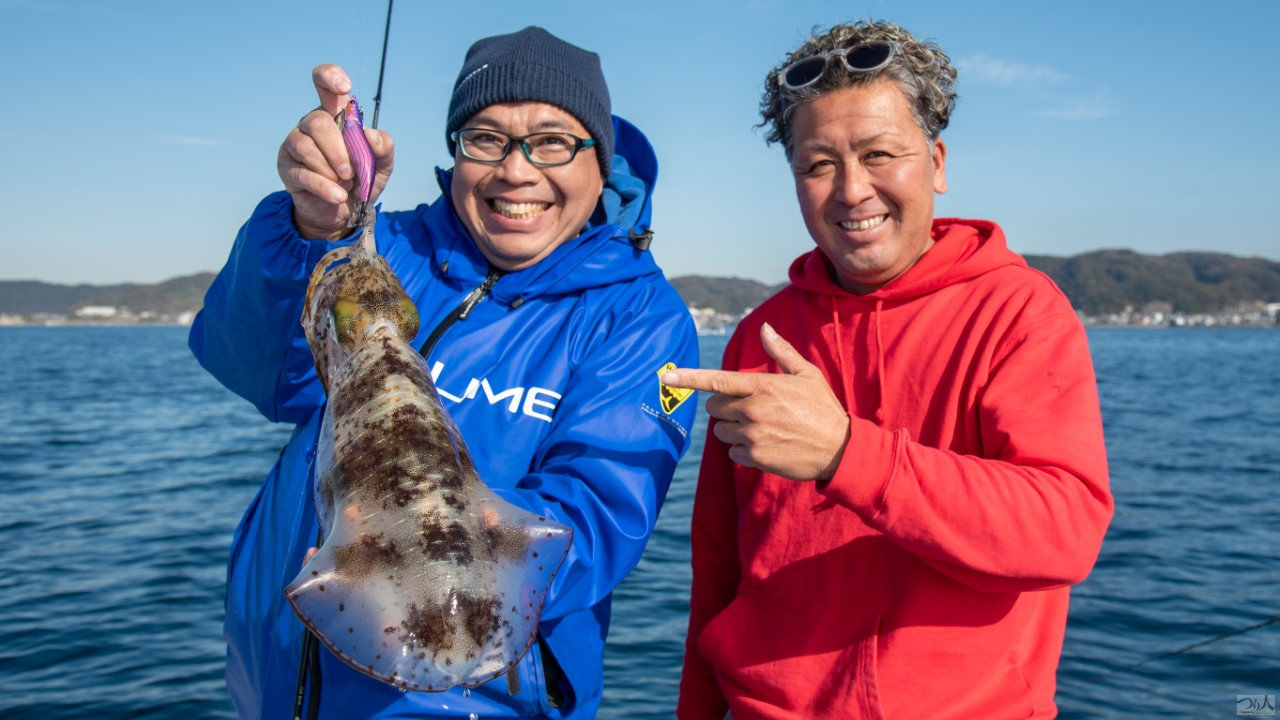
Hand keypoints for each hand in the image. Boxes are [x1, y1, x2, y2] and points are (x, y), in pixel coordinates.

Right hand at [278, 64, 394, 239]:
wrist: (346, 213)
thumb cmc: (361, 180)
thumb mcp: (382, 165)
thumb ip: (384, 147)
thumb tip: (370, 135)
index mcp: (335, 115)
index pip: (323, 81)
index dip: (330, 76)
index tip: (344, 88)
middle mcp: (311, 124)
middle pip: (318, 122)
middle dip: (338, 150)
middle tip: (351, 172)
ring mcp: (295, 144)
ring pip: (306, 146)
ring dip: (331, 169)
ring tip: (345, 184)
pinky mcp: (287, 167)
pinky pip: (303, 173)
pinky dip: (324, 186)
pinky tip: (337, 196)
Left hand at [662, 323, 849, 480]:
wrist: (840, 449)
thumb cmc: (823, 408)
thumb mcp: (807, 374)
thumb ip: (781, 352)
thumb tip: (765, 328)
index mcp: (763, 386)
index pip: (717, 380)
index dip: (689, 378)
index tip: (666, 376)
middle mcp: (753, 410)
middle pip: (715, 406)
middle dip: (725, 407)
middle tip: (750, 409)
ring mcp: (753, 435)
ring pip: (721, 430)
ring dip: (734, 429)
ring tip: (763, 428)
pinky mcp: (755, 457)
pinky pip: (733, 452)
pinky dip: (744, 450)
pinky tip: (767, 446)